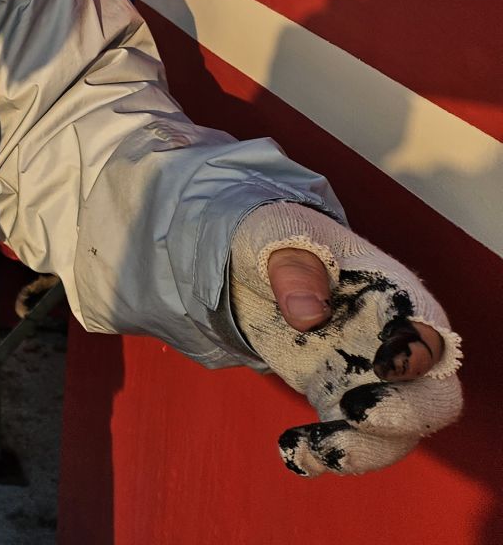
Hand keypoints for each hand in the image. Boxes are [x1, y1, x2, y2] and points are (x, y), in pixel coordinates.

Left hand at [231, 202, 462, 475]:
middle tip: (354, 413)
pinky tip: (294, 453)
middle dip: (407, 416)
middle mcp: (398, 346)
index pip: (429, 332)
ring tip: (311, 449)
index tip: (383, 364)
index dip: (416, 353)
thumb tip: (309, 314)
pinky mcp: (341, 402)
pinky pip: (352, 442)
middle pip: (435, 397)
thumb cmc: (282, 241)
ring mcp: (372, 380)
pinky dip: (327, 456)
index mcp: (396, 296)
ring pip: (398, 434)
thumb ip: (294, 267)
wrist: (256, 267)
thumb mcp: (278, 236)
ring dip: (362, 450)